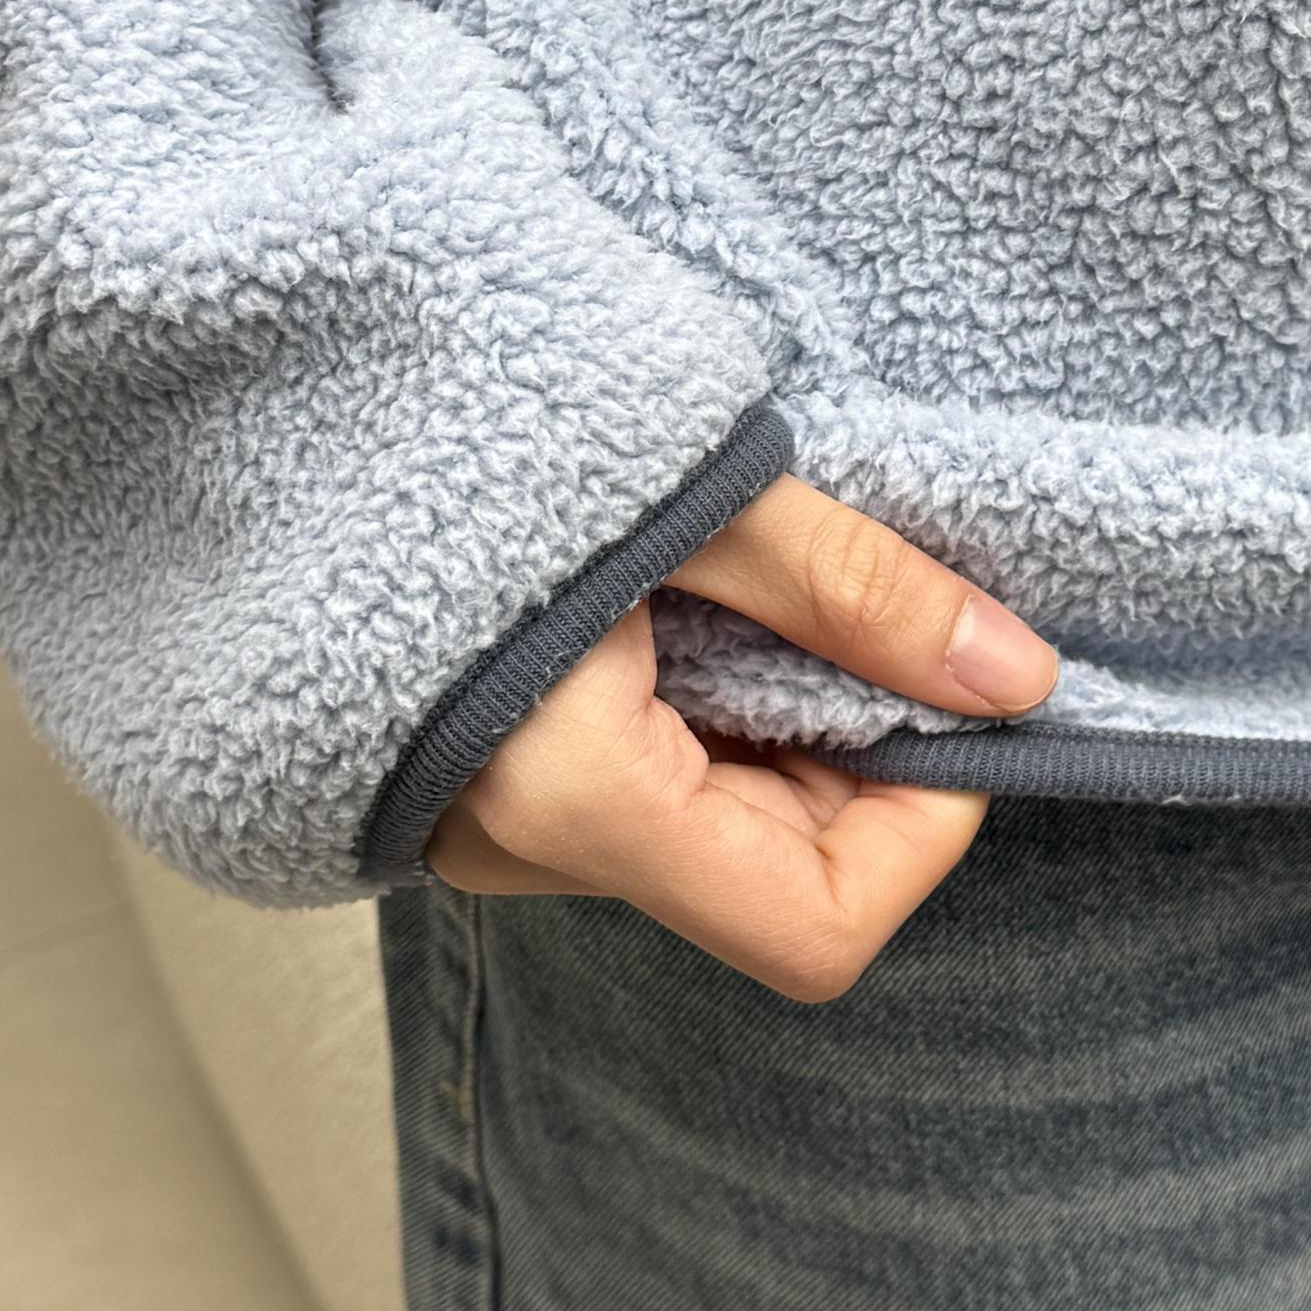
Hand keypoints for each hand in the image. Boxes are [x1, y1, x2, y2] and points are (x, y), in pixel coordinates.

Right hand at [426, 475, 1057, 998]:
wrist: (292, 381)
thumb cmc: (480, 426)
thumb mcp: (697, 489)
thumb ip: (856, 591)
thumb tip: (1018, 679)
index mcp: (574, 798)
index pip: (817, 929)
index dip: (922, 828)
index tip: (944, 693)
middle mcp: (527, 850)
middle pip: (779, 881)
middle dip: (863, 759)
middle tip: (850, 610)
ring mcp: (496, 825)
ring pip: (724, 834)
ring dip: (790, 726)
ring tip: (750, 589)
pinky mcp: (488, 777)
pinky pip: (655, 788)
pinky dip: (717, 710)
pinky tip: (689, 603)